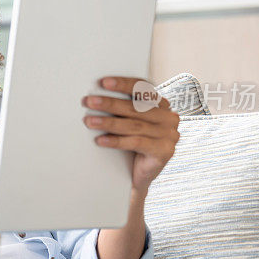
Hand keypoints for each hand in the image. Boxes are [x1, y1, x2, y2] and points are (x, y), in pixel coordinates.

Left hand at [82, 76, 179, 195]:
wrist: (139, 176)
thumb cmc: (132, 145)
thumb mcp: (129, 123)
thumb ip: (122, 109)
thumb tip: (95, 96)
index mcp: (161, 105)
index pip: (143, 89)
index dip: (123, 85)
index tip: (104, 82)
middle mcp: (169, 117)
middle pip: (136, 107)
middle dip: (109, 103)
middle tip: (88, 102)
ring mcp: (170, 135)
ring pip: (134, 125)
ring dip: (108, 122)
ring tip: (89, 121)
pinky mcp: (165, 151)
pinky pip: (137, 142)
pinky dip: (116, 141)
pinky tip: (100, 140)